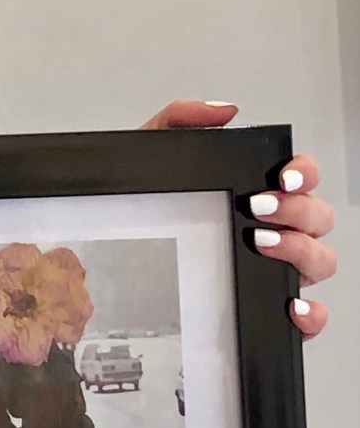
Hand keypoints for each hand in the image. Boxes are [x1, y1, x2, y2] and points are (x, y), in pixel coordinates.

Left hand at [141, 100, 334, 339]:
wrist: (108, 258)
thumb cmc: (144, 212)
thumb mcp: (150, 156)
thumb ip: (179, 121)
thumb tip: (222, 111)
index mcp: (259, 196)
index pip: (302, 178)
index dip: (304, 174)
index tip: (281, 178)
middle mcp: (276, 232)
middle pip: (317, 219)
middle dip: (298, 210)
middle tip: (259, 210)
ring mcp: (275, 271)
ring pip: (320, 262)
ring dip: (302, 252)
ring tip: (260, 244)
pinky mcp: (266, 308)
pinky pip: (308, 316)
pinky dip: (310, 313)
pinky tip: (290, 305)